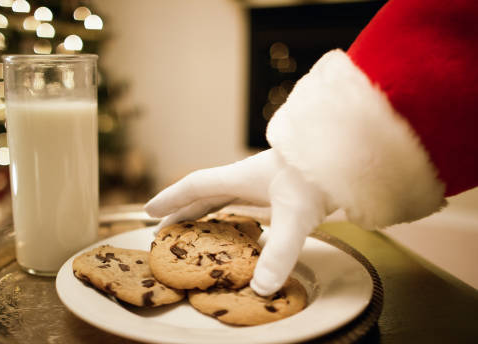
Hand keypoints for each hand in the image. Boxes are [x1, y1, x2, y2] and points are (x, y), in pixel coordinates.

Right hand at [144, 149, 334, 295]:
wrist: (348, 154)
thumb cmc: (318, 176)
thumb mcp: (296, 216)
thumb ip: (279, 253)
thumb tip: (260, 287)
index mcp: (240, 177)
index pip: (195, 186)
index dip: (171, 199)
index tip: (148, 210)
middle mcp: (247, 178)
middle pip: (205, 194)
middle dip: (182, 211)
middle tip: (162, 229)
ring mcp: (264, 183)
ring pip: (223, 198)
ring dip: (204, 213)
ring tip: (192, 230)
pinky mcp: (280, 190)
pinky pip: (244, 203)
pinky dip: (231, 215)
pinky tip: (237, 227)